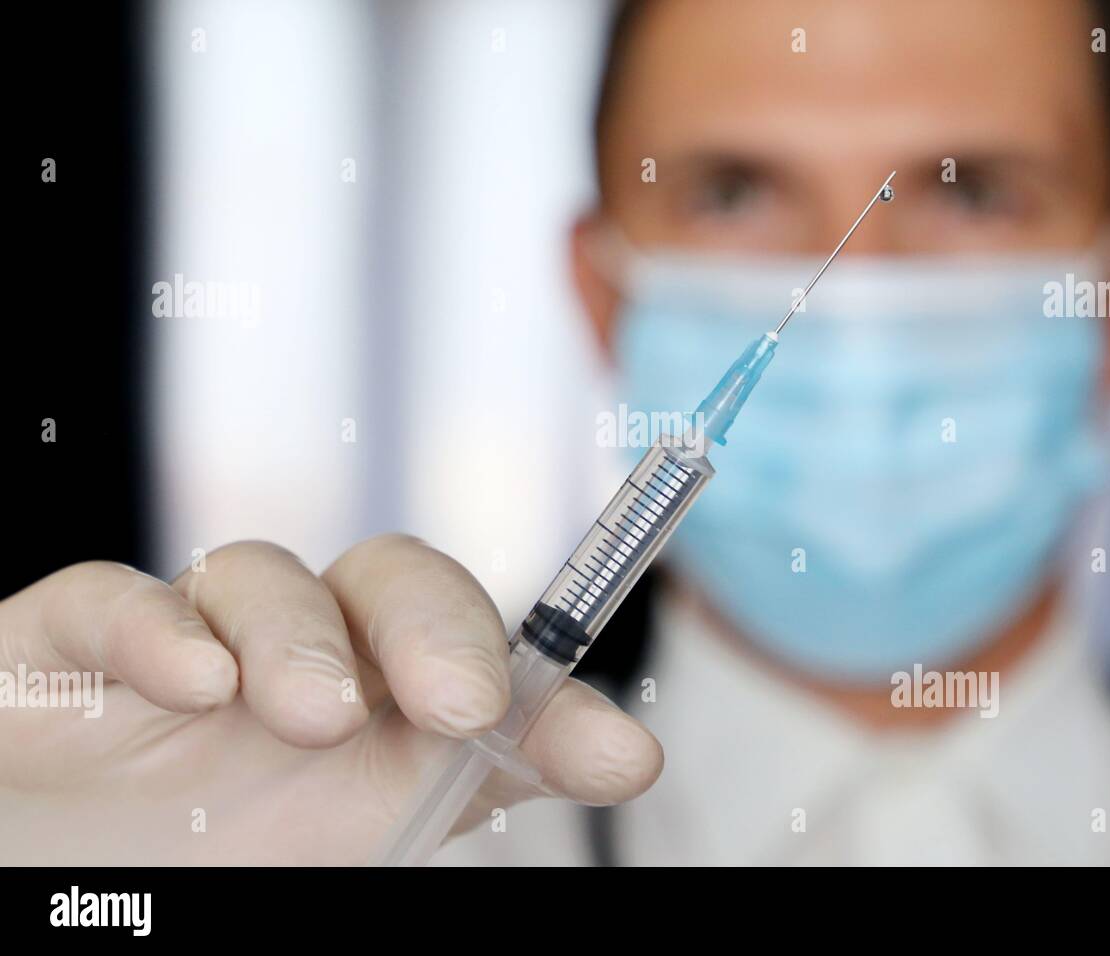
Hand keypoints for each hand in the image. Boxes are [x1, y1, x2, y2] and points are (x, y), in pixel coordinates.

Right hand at [0, 534, 661, 863]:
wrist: (54, 871)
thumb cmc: (198, 860)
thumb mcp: (357, 834)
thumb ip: (468, 782)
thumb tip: (629, 752)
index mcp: (374, 713)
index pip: (484, 668)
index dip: (556, 703)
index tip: (616, 756)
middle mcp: (297, 660)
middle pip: (390, 581)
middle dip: (437, 629)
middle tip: (461, 703)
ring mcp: (187, 643)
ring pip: (261, 574)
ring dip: (299, 634)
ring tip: (314, 713)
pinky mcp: (69, 642)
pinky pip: (114, 595)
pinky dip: (158, 627)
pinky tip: (193, 681)